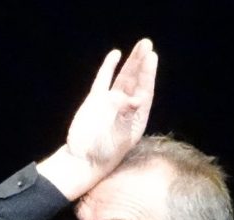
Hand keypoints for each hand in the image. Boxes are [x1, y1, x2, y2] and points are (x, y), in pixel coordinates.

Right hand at [39, 39, 157, 198]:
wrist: (82, 160)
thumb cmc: (103, 154)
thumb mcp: (117, 137)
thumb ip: (125, 117)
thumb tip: (136, 100)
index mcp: (136, 118)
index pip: (144, 92)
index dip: (148, 75)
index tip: (151, 58)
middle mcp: (126, 108)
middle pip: (136, 81)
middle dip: (142, 64)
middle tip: (147, 45)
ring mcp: (111, 103)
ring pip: (123, 78)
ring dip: (131, 63)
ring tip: (140, 46)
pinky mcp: (95, 101)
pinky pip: (103, 80)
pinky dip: (109, 68)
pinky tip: (115, 55)